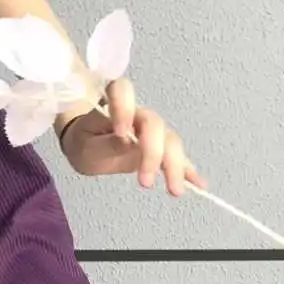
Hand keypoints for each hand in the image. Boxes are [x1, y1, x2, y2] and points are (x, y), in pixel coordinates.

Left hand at [59, 78, 207, 196]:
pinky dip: (187, 169)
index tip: (121, 132)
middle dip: (153, 152)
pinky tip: (199, 184)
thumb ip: (104, 143)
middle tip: (145, 182)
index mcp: (113, 104)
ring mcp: (152, 131)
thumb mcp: (85, 146)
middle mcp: (137, 113)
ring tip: (174, 191)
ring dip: (174, 165)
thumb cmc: (85, 141)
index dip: (124, 107)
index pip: (122, 92)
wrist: (88, 144)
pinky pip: (177, 155)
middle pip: (154, 124)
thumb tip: (125, 140)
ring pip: (170, 140)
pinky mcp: (160, 148)